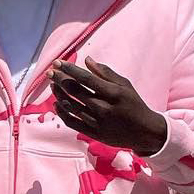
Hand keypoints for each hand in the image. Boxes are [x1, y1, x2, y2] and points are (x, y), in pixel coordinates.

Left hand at [50, 58, 167, 155]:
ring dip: (59, 95)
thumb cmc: (134, 104)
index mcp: (113, 92)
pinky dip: (63, 113)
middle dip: (60, 80)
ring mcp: (98, 122)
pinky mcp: (94, 133)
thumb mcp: (125, 85)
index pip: (85, 78)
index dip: (69, 70)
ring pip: (71, 106)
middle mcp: (104, 107)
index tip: (57, 63)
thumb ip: (105, 72)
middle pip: (75, 91)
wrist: (144, 131)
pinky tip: (57, 104)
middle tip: (50, 72)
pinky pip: (73, 123)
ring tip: (53, 85)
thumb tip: (87, 60)